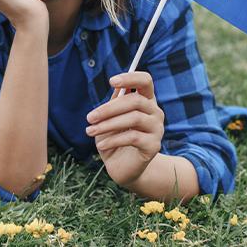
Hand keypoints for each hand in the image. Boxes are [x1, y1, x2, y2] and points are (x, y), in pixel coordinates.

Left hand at [85, 72, 164, 186]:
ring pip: (134, 118)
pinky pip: (133, 137)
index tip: (111, 81)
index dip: (130, 78)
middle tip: (89, 118)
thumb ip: (114, 102)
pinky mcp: (154, 145)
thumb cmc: (114, 139)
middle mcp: (155, 112)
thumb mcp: (110, 119)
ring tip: (90, 131)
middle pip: (135, 100)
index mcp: (145, 101)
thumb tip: (115, 87)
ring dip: (108, 124)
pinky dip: (113, 140)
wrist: (122, 168)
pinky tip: (101, 145)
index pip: (145, 81)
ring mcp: (157, 129)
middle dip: (109, 108)